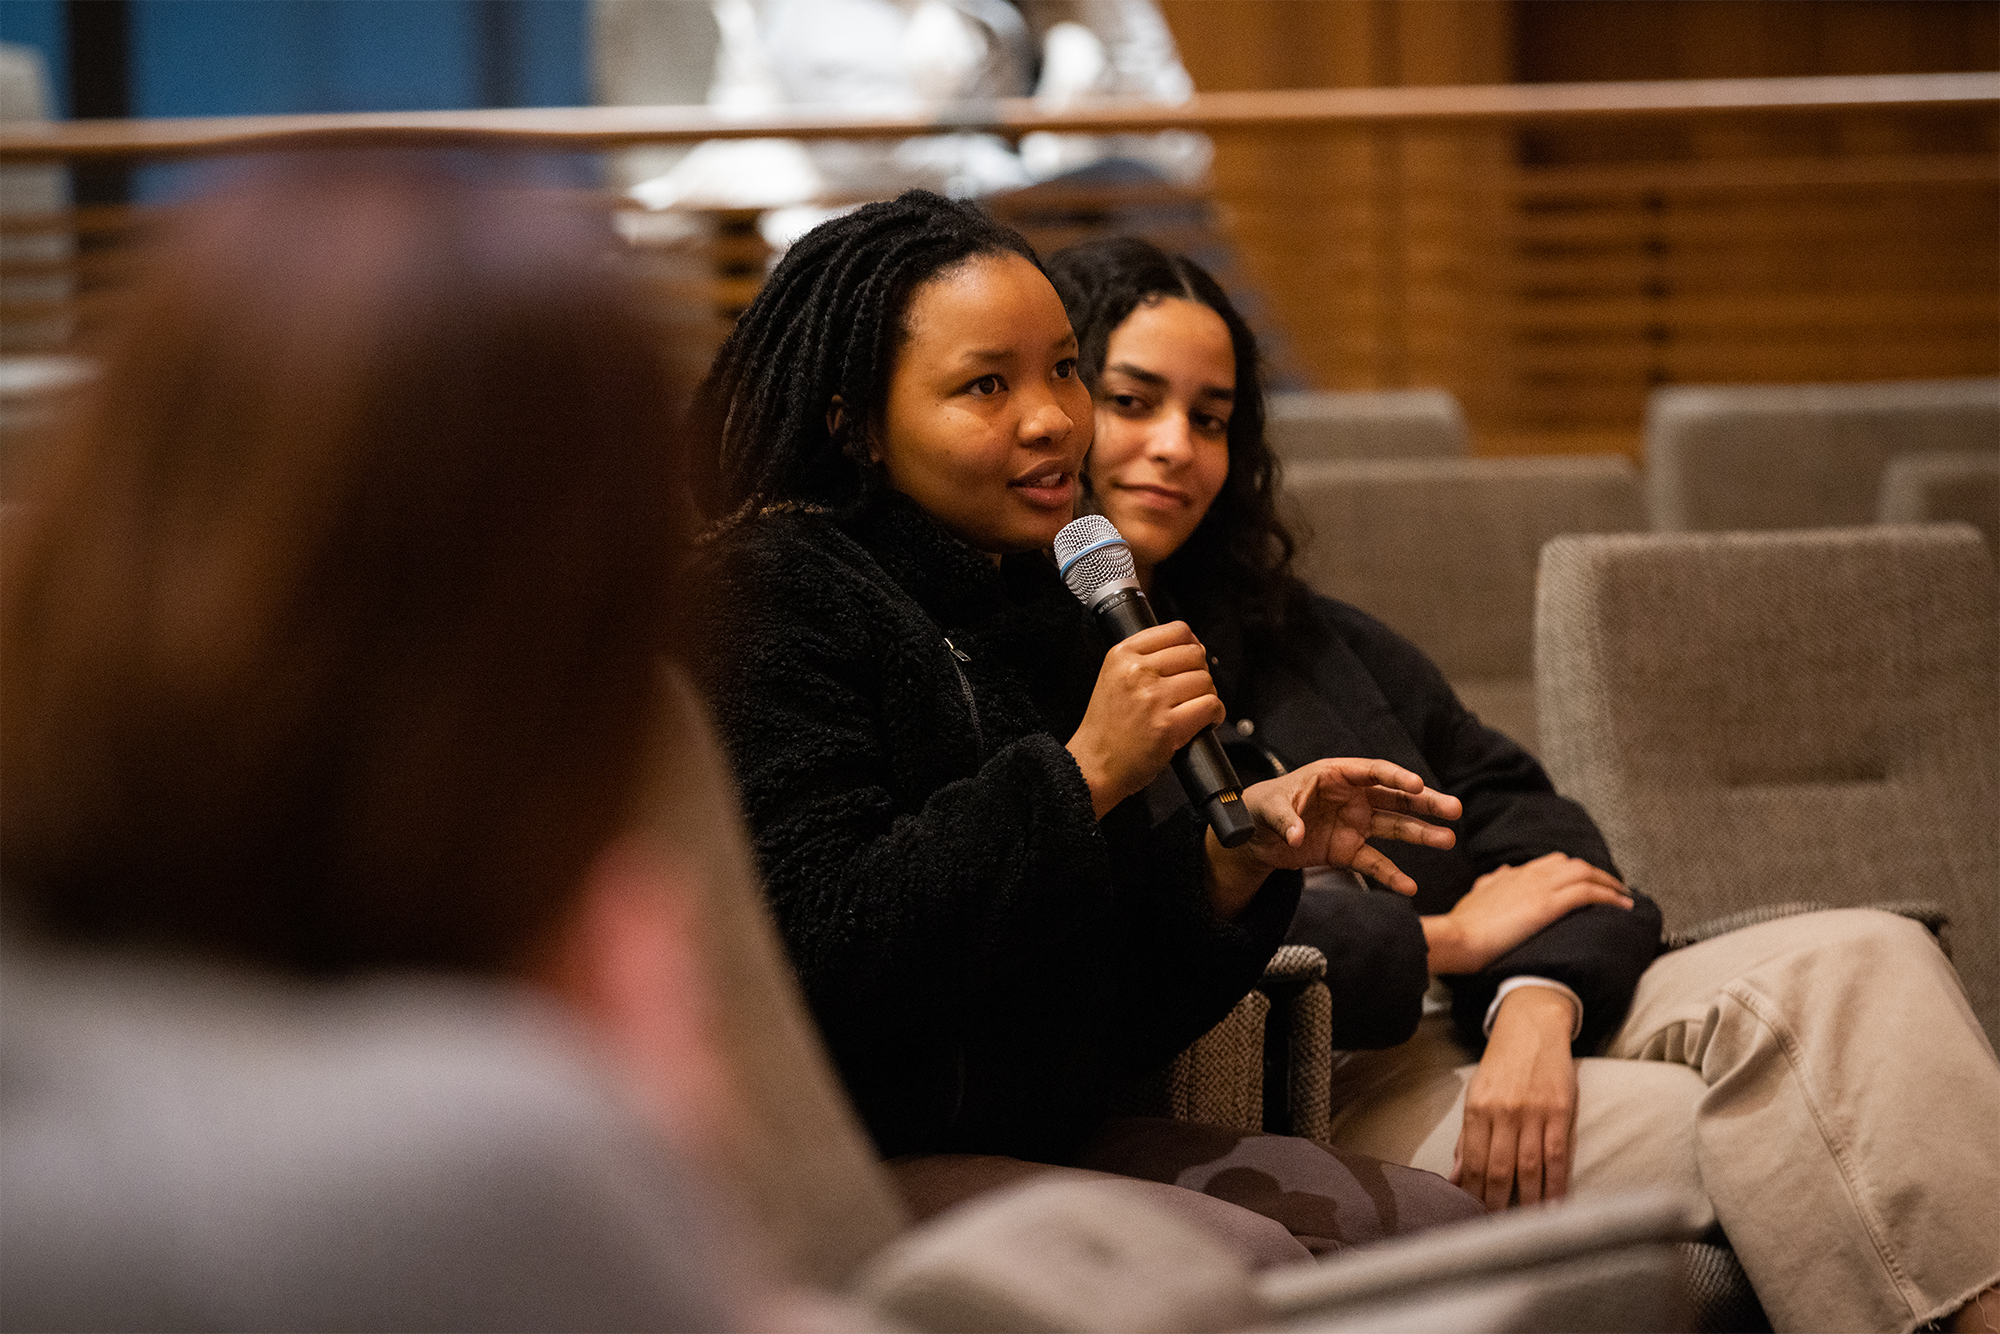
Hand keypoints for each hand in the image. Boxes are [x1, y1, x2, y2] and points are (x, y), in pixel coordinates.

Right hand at [1066, 621, 1224, 817]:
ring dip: (1207, 696)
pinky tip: (1204, 722)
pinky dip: (1215, 715)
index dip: (1192, 645)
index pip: (1177, 630)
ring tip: (1194, 709)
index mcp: (1122, 655)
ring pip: (1205, 680)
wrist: (1093, 766)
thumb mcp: (1113, 677)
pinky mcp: (1167, 725)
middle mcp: (1136, 671)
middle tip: (1191, 692)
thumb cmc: (1106, 728)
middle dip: (1200, 673)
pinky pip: (1211, 705)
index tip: (1191, 661)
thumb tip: (1189, 649)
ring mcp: (1152, 698)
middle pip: (1195, 655)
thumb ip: (1143, 659)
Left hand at [1204, 758, 1461, 916]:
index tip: (1417, 785)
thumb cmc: (1261, 809)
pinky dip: (1391, 875)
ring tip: (1447, 839)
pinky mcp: (1348, 850)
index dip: (1396, 777)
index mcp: (1335, 776)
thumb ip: (1285, 820)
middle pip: (1396, 797)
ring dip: (1421, 834)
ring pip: (1394, 827)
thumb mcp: (1267, 809)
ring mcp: (1354, 824)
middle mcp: (1352, 797)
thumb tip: (1297, 835)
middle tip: (1454, 810)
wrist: (1253, 837)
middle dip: (1425, 803)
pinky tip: (1409, 887)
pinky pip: (1374, 862)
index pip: (1373, 772)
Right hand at [1422, 853, 1631, 975]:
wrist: (1456, 937)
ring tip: (1625, 898)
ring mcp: (1540, 887)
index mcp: (1512, 874)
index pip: (1552, 864)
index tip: (1587, 885)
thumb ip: (1490, 883)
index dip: (1574, 873)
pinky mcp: (1548, 904)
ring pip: (1585, 873)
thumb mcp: (1475, 897)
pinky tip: (1622, 906)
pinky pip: (1588, 892)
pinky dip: (1609, 896)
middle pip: (1573, 864)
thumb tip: (1502, 872)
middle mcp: (1529, 874)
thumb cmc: (1462, 926)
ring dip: (1609, 883)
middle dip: (1596, 875)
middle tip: (1613, 891)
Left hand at [1453, 986, 1578, 1211]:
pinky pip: (1557, 1156)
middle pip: (1498, 1169)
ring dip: (1526, 1202)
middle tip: (1494, 1231)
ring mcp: (1533, 1112)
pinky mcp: (1560, 1111)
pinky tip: (1552, 1206)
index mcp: (1477, 1108)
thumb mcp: (1476, 1094)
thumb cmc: (1501, 1066)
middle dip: (1495, 1204)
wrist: (1532, 1027)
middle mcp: (1503, 1111)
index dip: (1472, 1194)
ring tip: (1523, 1227)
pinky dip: (1555, 1185)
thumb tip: (1455, 1177)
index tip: (1471, 1218)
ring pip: (1528, 1168)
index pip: (1473, 1162)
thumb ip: (1468, 1137)